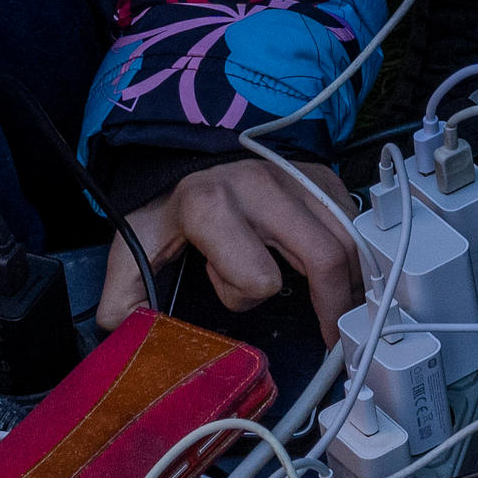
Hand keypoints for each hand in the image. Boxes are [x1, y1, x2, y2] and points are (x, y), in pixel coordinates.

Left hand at [96, 154, 362, 332]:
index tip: (228, 286)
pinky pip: (354, 222)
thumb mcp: (135, 238)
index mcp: (214, 207)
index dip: (242, 293)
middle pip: (325, 259)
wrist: (191, 140)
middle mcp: (263, 187)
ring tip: (341, 306)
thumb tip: (121, 331)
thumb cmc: (169, 198)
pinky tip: (340, 272)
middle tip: (332, 337)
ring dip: (351, 281)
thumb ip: (123, 288)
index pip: (258, 278)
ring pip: (350, 241)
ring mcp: (298, 177)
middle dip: (333, 306)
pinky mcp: (322, 174)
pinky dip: (356, 253)